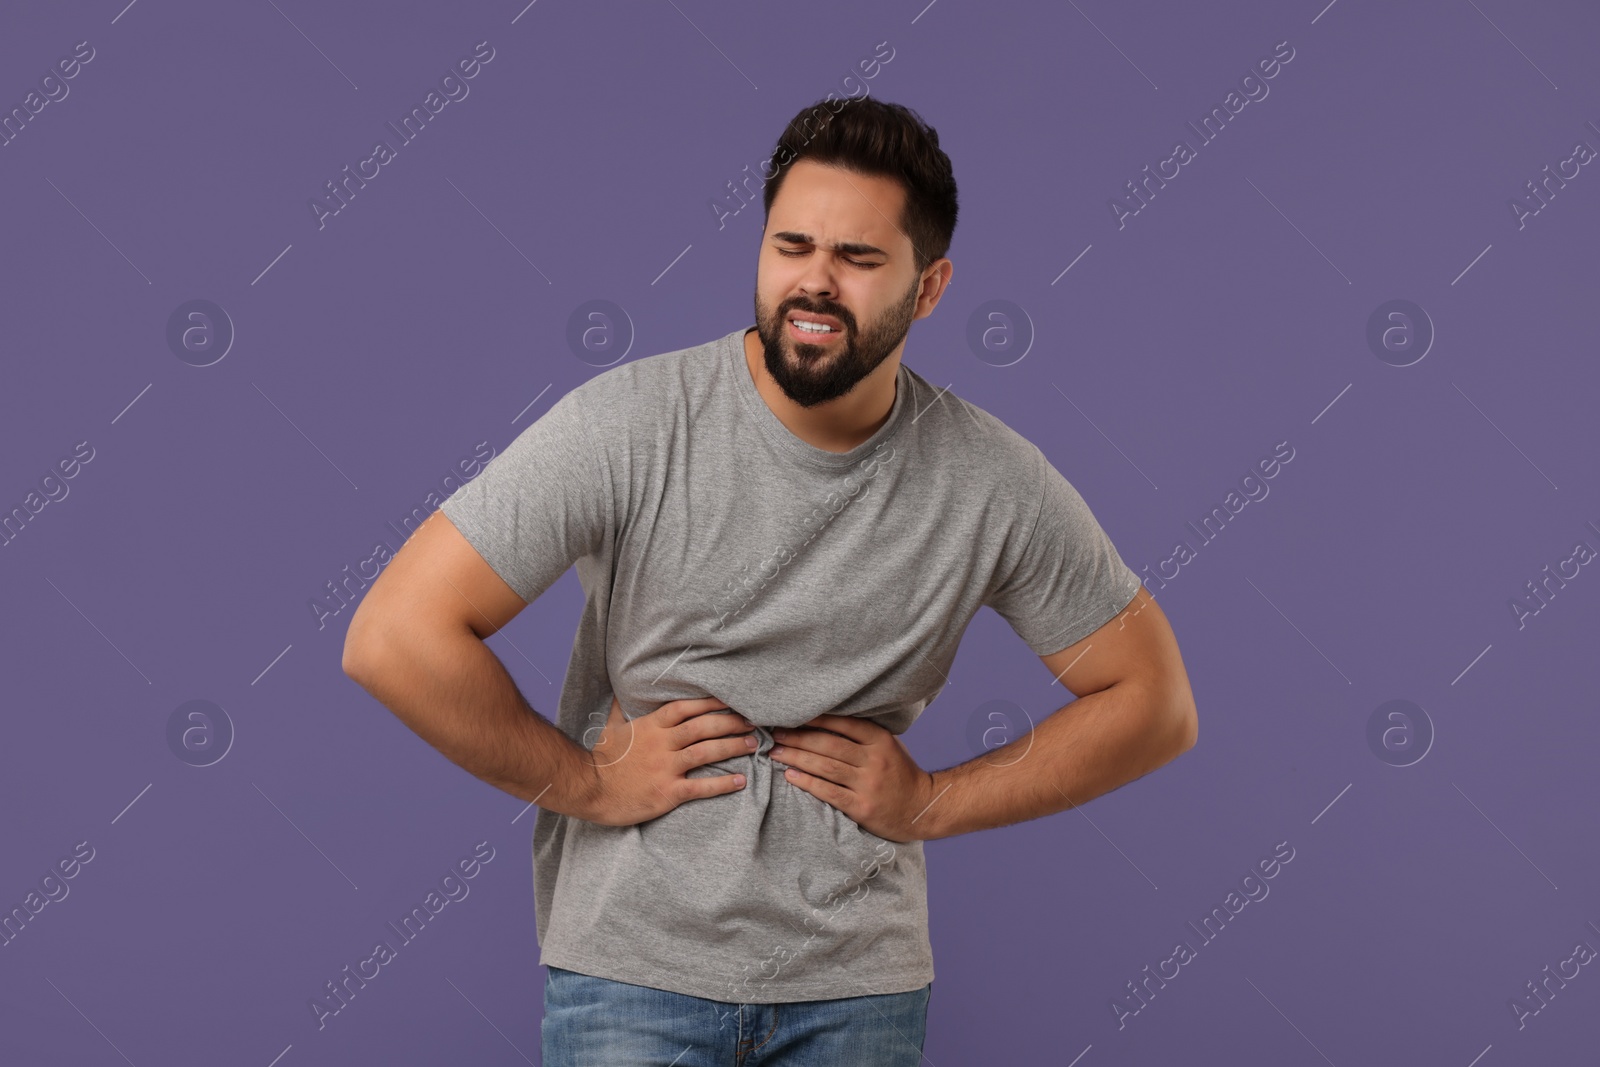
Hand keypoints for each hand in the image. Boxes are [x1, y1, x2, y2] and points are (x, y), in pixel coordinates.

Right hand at [581, 694, 756, 827]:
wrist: (588, 789)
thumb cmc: (600, 759)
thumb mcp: (609, 728)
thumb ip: (620, 709)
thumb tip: (620, 690)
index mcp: (651, 726)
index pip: (686, 707)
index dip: (711, 702)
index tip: (733, 699)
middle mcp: (662, 743)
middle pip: (703, 726)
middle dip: (731, 722)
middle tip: (753, 721)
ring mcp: (666, 768)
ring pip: (706, 752)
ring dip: (733, 747)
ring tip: (753, 745)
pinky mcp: (668, 792)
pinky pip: (702, 787)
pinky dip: (723, 784)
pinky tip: (741, 781)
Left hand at [769, 715, 937, 842]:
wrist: (922, 809)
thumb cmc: (900, 774)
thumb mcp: (889, 746)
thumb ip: (863, 735)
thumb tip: (824, 720)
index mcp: (880, 740)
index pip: (843, 723)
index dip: (814, 718)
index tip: (792, 715)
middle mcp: (874, 760)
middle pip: (829, 744)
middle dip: (798, 737)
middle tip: (775, 734)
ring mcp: (868, 784)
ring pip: (825, 767)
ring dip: (796, 758)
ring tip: (775, 753)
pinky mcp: (862, 807)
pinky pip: (829, 792)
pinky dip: (807, 782)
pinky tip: (790, 776)